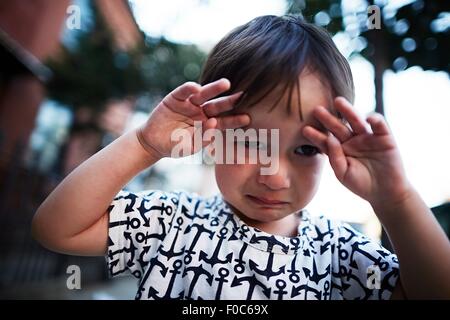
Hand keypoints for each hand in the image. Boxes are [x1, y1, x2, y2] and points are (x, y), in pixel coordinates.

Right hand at [138, 79, 249, 158]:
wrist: (153, 143)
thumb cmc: (175, 147)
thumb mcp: (191, 146)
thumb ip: (204, 137)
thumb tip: (214, 122)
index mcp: (207, 124)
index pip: (224, 121)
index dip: (235, 120)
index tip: (248, 118)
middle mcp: (200, 112)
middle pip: (217, 105)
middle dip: (230, 101)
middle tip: (243, 95)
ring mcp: (188, 104)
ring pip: (203, 95)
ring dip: (214, 88)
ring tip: (226, 83)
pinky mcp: (175, 99)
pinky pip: (183, 92)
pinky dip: (188, 89)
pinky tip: (196, 87)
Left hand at [303, 97, 412, 212]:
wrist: (385, 192)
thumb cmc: (361, 184)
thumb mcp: (343, 174)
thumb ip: (335, 157)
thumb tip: (330, 138)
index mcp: (340, 150)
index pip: (326, 140)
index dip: (316, 135)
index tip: (305, 129)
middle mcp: (352, 141)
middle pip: (338, 127)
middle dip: (328, 118)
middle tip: (317, 109)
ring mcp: (367, 138)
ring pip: (356, 121)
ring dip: (348, 111)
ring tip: (338, 102)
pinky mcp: (384, 137)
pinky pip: (379, 125)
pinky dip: (374, 119)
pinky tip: (367, 117)